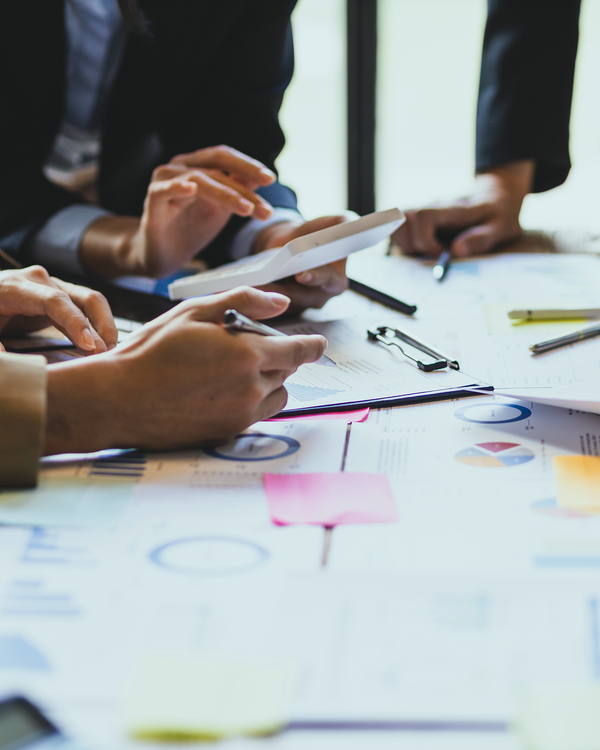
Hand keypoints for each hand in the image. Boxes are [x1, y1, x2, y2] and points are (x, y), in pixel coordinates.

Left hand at [0, 266, 116, 352]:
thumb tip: (5, 358)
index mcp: (15, 287)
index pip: (55, 302)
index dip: (75, 323)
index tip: (90, 347)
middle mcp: (40, 281)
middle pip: (84, 299)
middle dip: (101, 328)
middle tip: (106, 356)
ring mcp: (53, 287)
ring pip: (92, 302)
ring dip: (106, 327)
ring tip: (109, 353)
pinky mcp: (60, 296)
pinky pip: (87, 308)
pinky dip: (98, 326)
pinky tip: (101, 347)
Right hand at [44, 287, 326, 454]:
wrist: (119, 399)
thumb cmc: (153, 351)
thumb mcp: (195, 312)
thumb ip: (244, 302)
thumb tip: (282, 303)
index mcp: (249, 355)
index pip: (300, 351)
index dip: (312, 345)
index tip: (319, 343)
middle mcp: (252, 389)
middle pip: (286, 371)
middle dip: (275, 356)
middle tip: (241, 346)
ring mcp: (242, 414)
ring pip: (275, 395)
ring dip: (267, 381)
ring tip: (230, 370)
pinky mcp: (228, 433)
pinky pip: (256, 414)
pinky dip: (250, 400)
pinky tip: (217, 390)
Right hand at [79, 146, 276, 277]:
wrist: (163, 254)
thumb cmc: (191, 228)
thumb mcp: (221, 208)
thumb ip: (238, 191)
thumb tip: (262, 178)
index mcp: (198, 166)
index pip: (225, 158)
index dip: (248, 165)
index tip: (271, 179)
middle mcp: (180, 167)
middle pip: (215, 164)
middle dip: (244, 177)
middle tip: (266, 190)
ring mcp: (164, 181)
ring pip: (198, 179)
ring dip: (225, 193)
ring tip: (246, 209)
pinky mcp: (152, 200)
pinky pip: (164, 190)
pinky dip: (177, 187)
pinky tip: (191, 189)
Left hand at [254, 215, 350, 311]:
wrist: (291, 243)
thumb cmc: (314, 236)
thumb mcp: (333, 224)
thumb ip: (344, 224)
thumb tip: (349, 225)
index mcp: (335, 280)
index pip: (329, 282)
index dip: (317, 278)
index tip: (302, 274)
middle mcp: (317, 296)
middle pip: (301, 297)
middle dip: (284, 291)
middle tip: (267, 284)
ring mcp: (297, 304)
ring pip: (280, 304)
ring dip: (264, 296)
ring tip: (249, 284)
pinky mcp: (277, 308)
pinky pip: (265, 306)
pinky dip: (254, 297)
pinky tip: (241, 287)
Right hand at [393, 160, 533, 257]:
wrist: (497, 196)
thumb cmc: (499, 214)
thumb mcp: (501, 228)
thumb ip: (480, 239)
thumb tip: (455, 251)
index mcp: (452, 209)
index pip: (422, 216)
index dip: (424, 240)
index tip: (439, 254)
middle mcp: (433, 208)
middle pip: (403, 220)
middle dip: (411, 245)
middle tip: (431, 256)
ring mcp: (424, 212)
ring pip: (397, 225)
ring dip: (405, 245)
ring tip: (426, 254)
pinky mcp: (419, 220)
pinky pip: (399, 230)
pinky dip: (405, 244)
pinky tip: (423, 251)